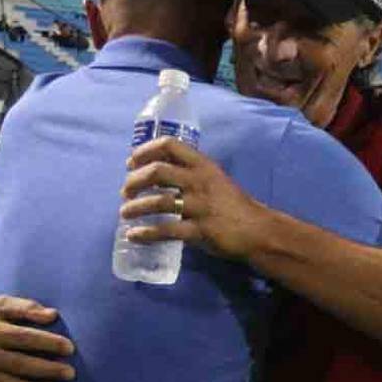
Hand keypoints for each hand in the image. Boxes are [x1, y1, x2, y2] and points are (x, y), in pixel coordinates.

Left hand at [120, 137, 272, 260]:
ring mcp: (200, 206)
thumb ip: (189, 173)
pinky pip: (166, 230)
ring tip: (125, 212)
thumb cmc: (232, 204)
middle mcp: (200, 181)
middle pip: (157, 171)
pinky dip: (145, 233)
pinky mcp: (200, 230)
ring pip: (158, 201)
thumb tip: (155, 172)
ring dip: (136, 207)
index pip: (169, 145)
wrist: (257, 230)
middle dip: (134, 180)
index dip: (145, 151)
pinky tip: (133, 235)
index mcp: (203, 165)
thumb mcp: (214, 179)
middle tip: (126, 191)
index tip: (131, 162)